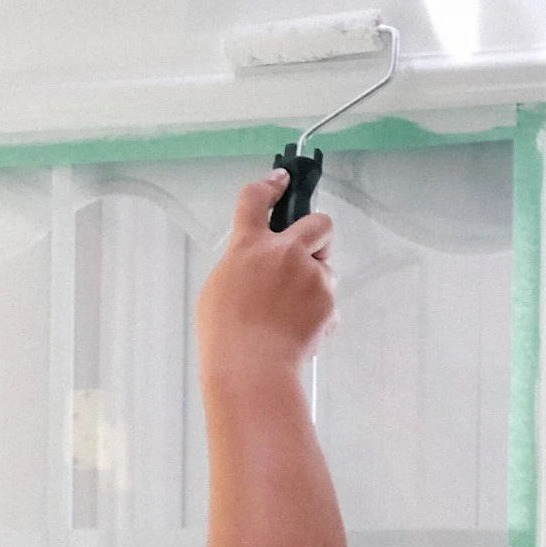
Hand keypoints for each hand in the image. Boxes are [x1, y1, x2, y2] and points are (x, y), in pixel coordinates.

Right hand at [196, 173, 334, 381]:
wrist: (252, 367)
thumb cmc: (226, 336)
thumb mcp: (217, 291)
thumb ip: (241, 267)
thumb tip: (257, 268)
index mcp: (248, 247)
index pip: (255, 200)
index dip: (270, 185)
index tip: (281, 179)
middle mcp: (283, 253)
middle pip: (317, 222)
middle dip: (318, 234)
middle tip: (310, 255)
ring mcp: (309, 275)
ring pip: (326, 268)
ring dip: (316, 283)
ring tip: (293, 314)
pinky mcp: (327, 300)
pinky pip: (329, 302)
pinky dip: (319, 315)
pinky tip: (298, 332)